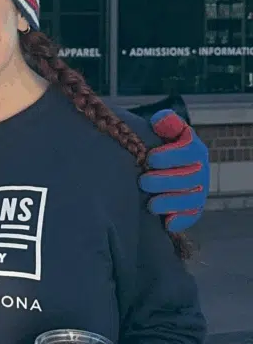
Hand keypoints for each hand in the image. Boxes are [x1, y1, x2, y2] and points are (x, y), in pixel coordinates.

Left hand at [138, 109, 209, 231]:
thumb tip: (160, 120)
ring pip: (191, 199)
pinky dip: (181, 220)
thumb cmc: (159, 145)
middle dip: (165, 181)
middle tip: (143, 182)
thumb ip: (164, 123)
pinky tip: (167, 223)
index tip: (150, 158)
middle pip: (189, 178)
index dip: (171, 156)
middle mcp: (200, 170)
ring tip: (151, 204)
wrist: (160, 164)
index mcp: (193, 148)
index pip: (188, 152)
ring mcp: (198, 190)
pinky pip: (192, 216)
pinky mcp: (193, 207)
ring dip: (171, 202)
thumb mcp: (162, 130)